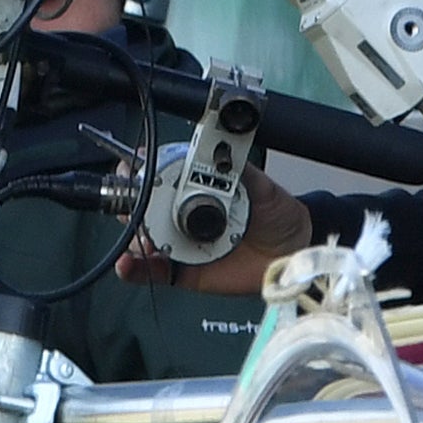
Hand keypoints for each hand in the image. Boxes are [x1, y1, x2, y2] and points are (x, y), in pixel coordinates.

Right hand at [115, 166, 311, 293]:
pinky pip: (153, 272)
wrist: (295, 254)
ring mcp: (180, 243)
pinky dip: (135, 269)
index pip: (158, 177)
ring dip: (132, 238)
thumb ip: (236, 167)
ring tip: (139, 239)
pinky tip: (128, 264)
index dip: (141, 173)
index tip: (133, 171)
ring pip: (141, 239)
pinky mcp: (183, 272)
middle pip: (140, 207)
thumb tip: (216, 150)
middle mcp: (182, 214)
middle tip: (131, 208)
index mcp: (196, 187)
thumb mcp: (261, 185)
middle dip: (128, 206)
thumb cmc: (278, 215)